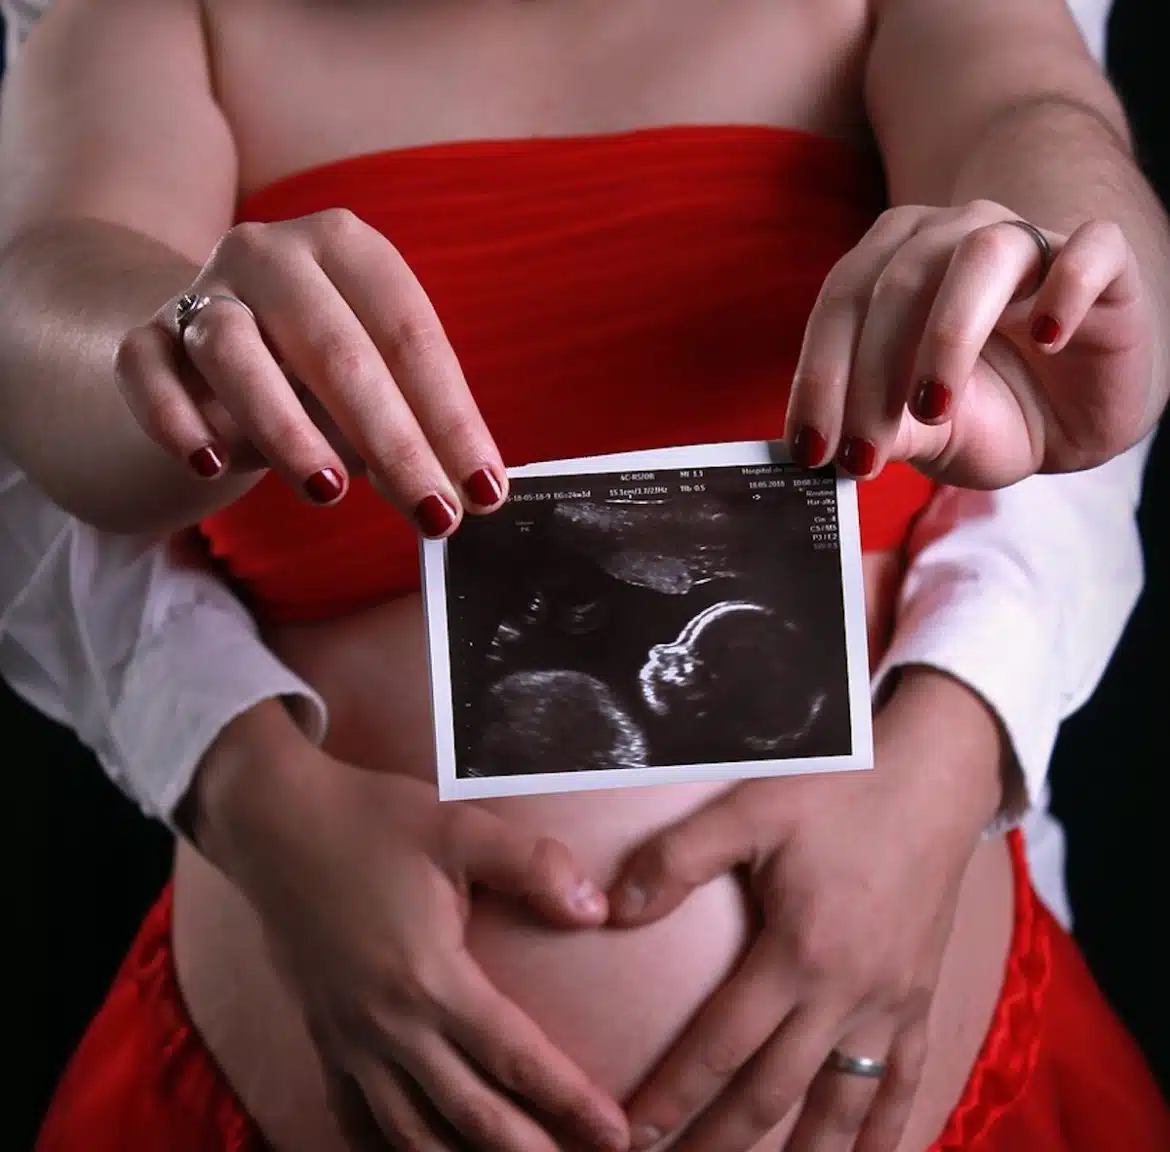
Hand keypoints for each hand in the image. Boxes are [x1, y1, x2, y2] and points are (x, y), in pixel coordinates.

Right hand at [114, 209, 505, 534]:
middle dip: (394, 442)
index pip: (411, 336)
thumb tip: (463, 493)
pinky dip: (175, 419)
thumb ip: (413, 426)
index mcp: (348, 249)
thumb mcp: (374, 385)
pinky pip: (148, 372)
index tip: (485, 491)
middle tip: (433, 514)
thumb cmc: (315, 369)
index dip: (451, 419)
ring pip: (236, 352)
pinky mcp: (145, 337)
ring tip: (329, 491)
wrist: (208, 345)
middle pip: (338, 349)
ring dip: (286, 429)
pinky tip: (211, 465)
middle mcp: (272, 254)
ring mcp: (203, 291)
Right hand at [193, 702, 629, 1151]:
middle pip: (471, 1117)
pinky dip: (389, 1150)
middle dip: (530, 1151)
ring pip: (411, 1136)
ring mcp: (349, 1040)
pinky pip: (354, 1119)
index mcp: (430, 979)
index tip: (616, 1134)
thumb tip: (595, 910)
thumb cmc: (370, 822)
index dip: (571, 1101)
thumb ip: (533, 866)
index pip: (515, 1059)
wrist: (274, 824)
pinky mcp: (322, 1037)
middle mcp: (388, 1027)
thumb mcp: (459, 827)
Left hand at [605, 671, 1004, 1151]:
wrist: (931, 782)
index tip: (635, 1135)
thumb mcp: (751, 808)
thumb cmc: (838, 791)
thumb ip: (679, 859)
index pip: (721, 1044)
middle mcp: (845, 993)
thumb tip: (614, 908)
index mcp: (797, 951)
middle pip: (774, 1093)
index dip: (675, 1095)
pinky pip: (904, 1085)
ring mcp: (890, 1005)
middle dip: (722, 1142)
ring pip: (841, 1109)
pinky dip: (885, 1135)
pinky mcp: (920, 1000)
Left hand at [784, 200, 1153, 485]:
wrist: (1072, 420)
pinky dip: (1066, 289)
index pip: (841, 303)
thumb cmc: (985, 413)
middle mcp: (952, 237)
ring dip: (947, 336)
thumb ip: (882, 428)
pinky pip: (1088, 249)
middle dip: (870, 375)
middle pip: (897, 281)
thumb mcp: (923, 433)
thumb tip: (830, 448)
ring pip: (981, 255)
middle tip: (863, 453)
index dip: (820, 377)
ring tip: (932, 408)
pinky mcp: (1104, 261)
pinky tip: (1048, 341)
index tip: (809, 450)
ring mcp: (1029, 241)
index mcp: (891, 264)